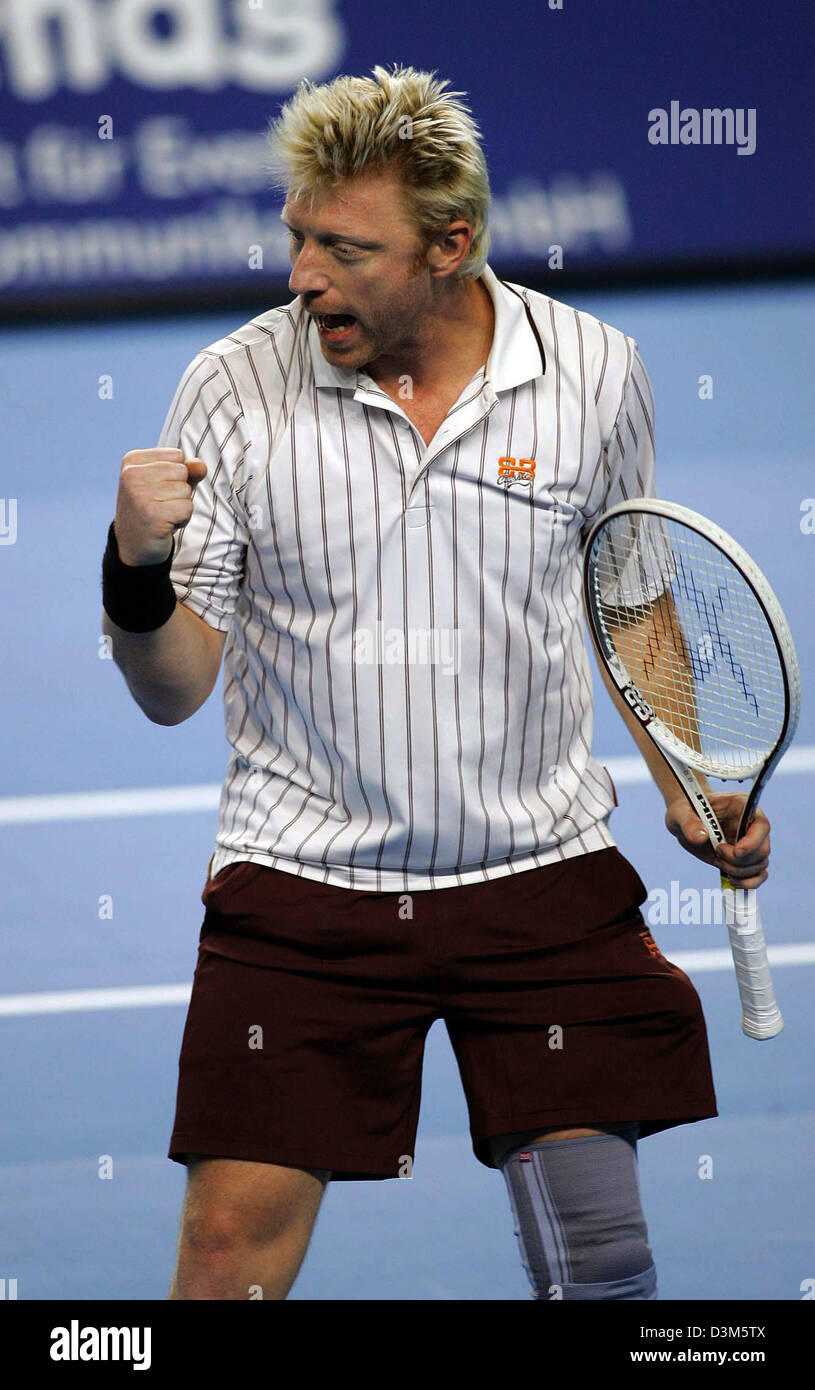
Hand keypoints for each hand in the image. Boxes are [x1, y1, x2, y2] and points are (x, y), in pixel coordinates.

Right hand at [114, 448, 207, 565]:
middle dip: (180, 491)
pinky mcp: (151, 514)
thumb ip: (186, 470)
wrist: (134, 546)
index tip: (157, 491)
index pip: (177, 455)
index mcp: (132, 461)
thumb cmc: (153, 510)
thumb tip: (201, 465)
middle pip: (182, 471)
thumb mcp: (167, 484)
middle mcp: (131, 475)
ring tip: (163, 515)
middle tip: (160, 506)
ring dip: (181, 506)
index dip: (176, 476)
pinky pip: (187, 508)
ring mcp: (139, 494)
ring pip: (186, 490)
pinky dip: (182, 519)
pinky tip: (165, 525)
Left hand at [665, 792, 770, 889]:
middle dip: (739, 859)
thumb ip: (688, 823)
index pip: (761, 825)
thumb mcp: (680, 813)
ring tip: (718, 861)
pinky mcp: (745, 858)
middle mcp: (751, 825)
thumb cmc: (685, 811)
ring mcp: (751, 842)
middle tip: (717, 853)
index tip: (735, 851)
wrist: (685, 821)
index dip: (753, 842)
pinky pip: (759, 875)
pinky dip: (748, 882)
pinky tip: (731, 880)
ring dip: (739, 871)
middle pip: (763, 849)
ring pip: (761, 864)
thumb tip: (701, 838)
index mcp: (742, 806)